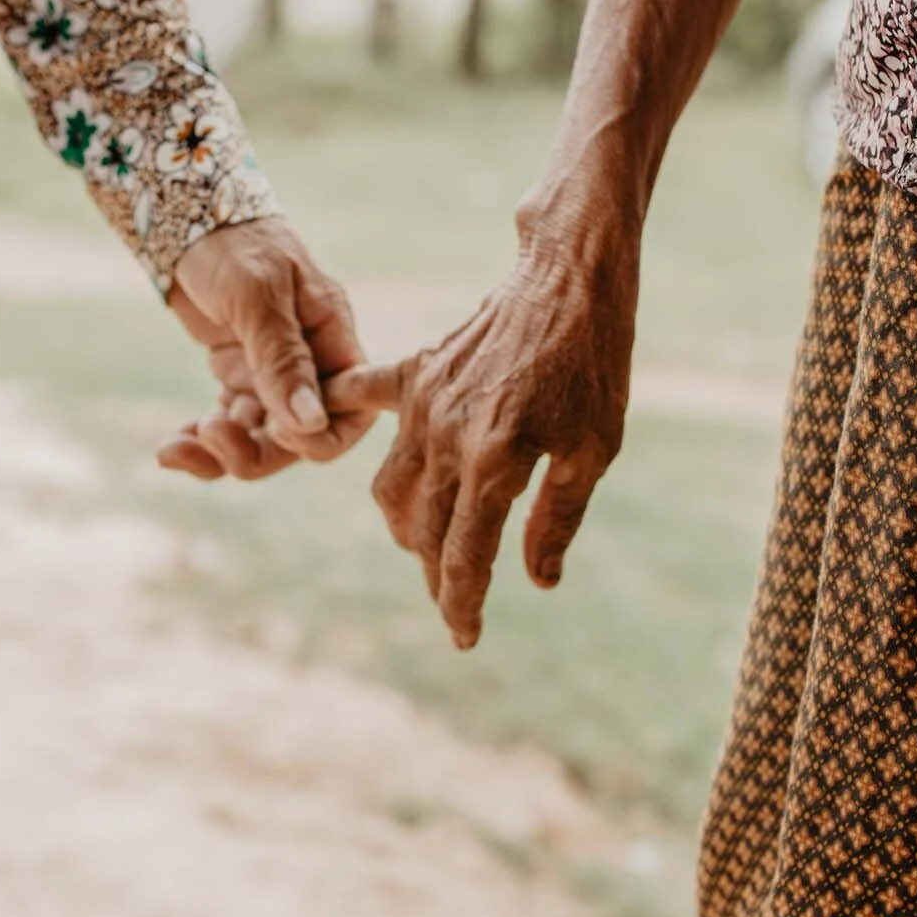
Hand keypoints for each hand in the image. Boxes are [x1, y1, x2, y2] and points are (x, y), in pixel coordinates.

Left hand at [155, 217, 377, 480]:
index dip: (320, 439)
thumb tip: (311, 423)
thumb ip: (284, 359)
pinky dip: (201, 441)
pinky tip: (173, 444)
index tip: (276, 429)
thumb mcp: (258, 296)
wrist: (188, 219)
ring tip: (175, 448)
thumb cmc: (234, 246)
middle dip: (255, 453)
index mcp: (333, 342)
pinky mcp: (239, 379)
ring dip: (219, 453)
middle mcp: (309, 367)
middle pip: (298, 440)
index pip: (351, 414)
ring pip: (259, 441)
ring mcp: (273, 377)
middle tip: (210, 437)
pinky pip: (229, 427)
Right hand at [350, 226, 638, 648]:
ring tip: (428, 547)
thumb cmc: (594, 365)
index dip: (462, 605)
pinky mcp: (416, 373)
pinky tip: (322, 424)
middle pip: (423, 533)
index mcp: (495, 463)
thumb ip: (557, 518)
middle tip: (454, 601)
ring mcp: (423, 404)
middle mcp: (447, 438)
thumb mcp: (595, 449)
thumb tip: (536, 581)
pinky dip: (343, 415)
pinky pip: (364, 398)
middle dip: (436, 577)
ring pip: (390, 489)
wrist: (570, 277)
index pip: (465, 557)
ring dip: (405, 528)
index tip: (464, 639)